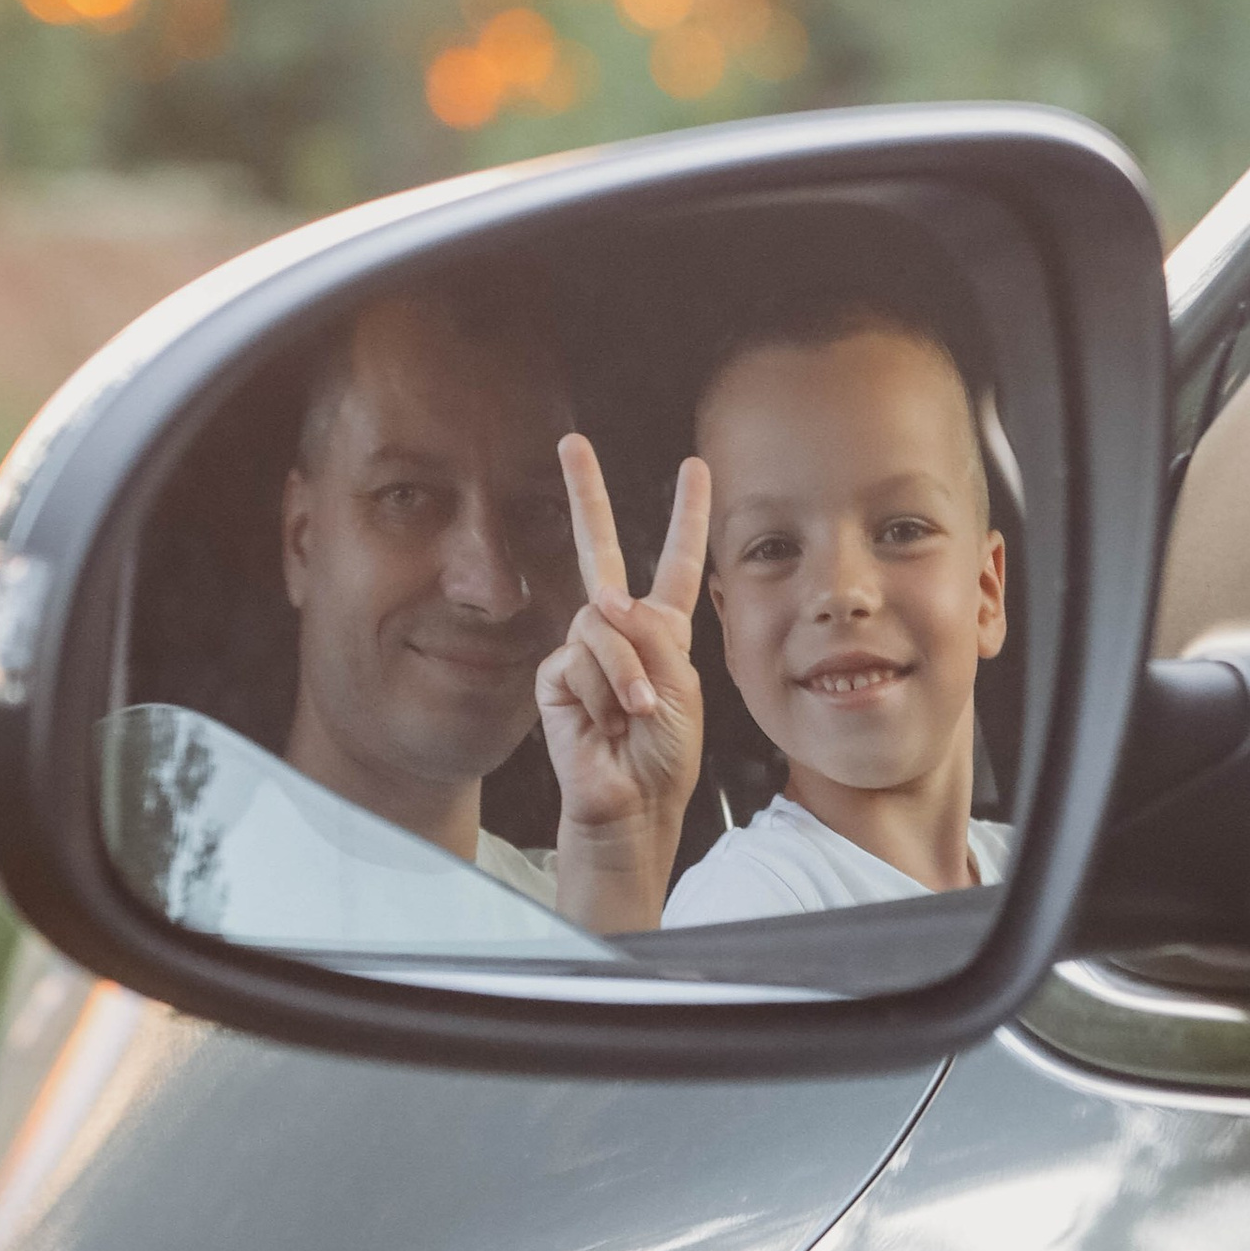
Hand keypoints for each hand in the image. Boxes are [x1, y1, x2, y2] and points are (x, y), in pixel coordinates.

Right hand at [535, 435, 709, 929]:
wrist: (631, 807)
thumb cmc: (664, 758)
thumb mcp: (681, 690)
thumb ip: (653, 638)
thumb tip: (607, 603)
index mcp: (663, 631)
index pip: (677, 562)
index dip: (687, 515)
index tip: (694, 467)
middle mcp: (620, 631)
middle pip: (601, 550)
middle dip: (585, 495)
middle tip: (571, 443)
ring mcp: (583, 650)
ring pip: (603, 620)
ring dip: (629, 671)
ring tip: (636, 714)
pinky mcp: (555, 675)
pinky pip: (579, 657)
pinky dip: (604, 688)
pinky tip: (606, 719)